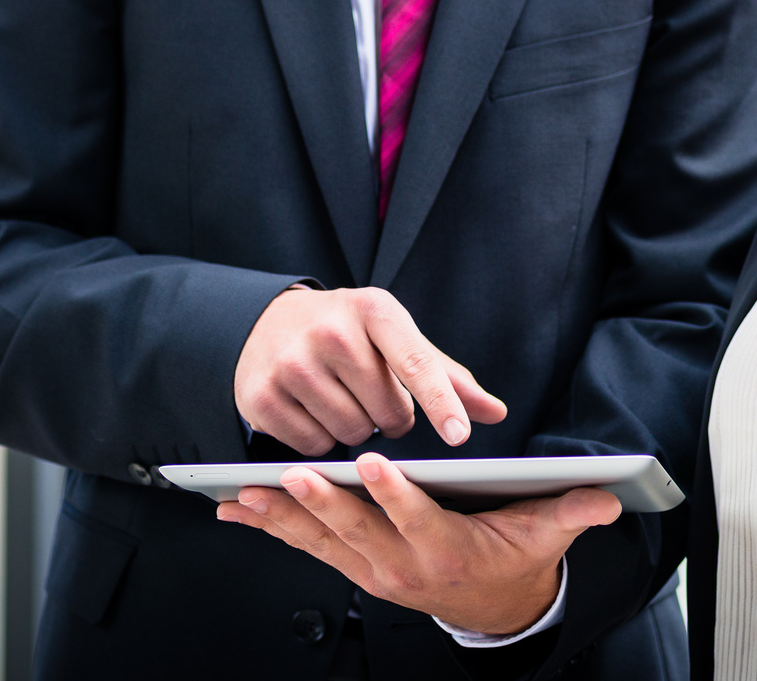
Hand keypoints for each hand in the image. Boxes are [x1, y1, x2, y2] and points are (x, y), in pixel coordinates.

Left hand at [215, 452, 620, 633]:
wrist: (492, 608)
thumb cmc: (513, 560)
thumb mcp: (545, 536)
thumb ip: (569, 513)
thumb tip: (606, 497)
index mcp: (446, 549)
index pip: (418, 519)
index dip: (396, 494)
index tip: (374, 465)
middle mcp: (402, 565)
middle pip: (357, 530)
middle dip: (324, 502)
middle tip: (296, 474)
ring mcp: (372, 570)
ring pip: (321, 540)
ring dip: (283, 517)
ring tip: (249, 493)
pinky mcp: (353, 567)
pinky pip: (306, 546)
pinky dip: (272, 528)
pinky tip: (239, 510)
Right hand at [234, 287, 507, 455]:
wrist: (268, 323)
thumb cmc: (349, 334)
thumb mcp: (396, 339)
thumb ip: (446, 376)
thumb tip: (496, 412)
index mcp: (373, 309)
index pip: (415, 362)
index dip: (440, 402)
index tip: (460, 436)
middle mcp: (330, 331)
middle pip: (386, 413)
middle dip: (389, 418)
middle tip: (372, 396)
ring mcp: (291, 363)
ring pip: (351, 434)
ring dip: (355, 430)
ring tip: (340, 399)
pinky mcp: (261, 396)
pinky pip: (313, 447)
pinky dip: (320, 440)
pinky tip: (312, 411)